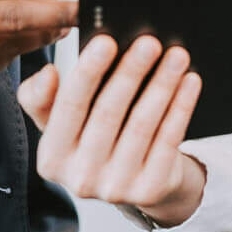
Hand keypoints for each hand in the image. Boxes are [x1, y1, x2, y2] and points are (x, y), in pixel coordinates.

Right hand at [22, 34, 205, 225]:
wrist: (132, 181)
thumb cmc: (91, 139)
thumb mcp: (60, 123)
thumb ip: (42, 96)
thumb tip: (47, 73)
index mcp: (52, 157)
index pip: (68, 106)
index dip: (88, 72)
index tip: (107, 41)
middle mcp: (79, 178)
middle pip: (108, 114)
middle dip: (130, 73)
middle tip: (149, 42)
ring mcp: (116, 189)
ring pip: (142, 126)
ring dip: (162, 86)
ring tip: (176, 56)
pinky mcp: (149, 191)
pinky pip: (168, 141)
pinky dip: (180, 108)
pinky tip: (189, 82)